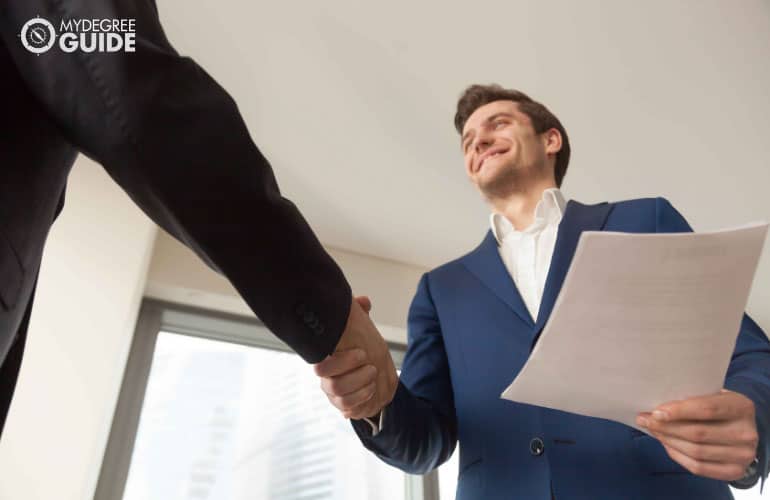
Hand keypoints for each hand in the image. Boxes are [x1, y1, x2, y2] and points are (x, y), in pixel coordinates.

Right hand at [314, 296, 397, 418]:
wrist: (369, 367)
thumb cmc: (358, 343)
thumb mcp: (359, 327)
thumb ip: (358, 313)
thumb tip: (364, 301)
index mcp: (327, 360)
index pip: (322, 367)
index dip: (342, 362)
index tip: (364, 352)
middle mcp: (327, 379)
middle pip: (331, 386)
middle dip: (355, 377)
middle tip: (372, 366)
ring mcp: (334, 394)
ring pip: (340, 399)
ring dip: (361, 389)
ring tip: (374, 377)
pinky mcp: (344, 405)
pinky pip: (347, 410)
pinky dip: (361, 401)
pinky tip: (372, 389)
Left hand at [636, 390, 758, 480]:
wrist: (742, 428)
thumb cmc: (720, 407)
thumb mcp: (713, 395)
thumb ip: (692, 399)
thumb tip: (656, 407)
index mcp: (741, 407)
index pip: (707, 409)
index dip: (679, 411)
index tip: (656, 412)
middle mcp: (746, 433)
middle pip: (698, 433)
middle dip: (666, 427)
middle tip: (644, 420)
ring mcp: (742, 455)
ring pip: (695, 451)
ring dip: (668, 441)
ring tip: (652, 431)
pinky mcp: (735, 472)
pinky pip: (698, 467)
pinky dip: (677, 455)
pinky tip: (666, 444)